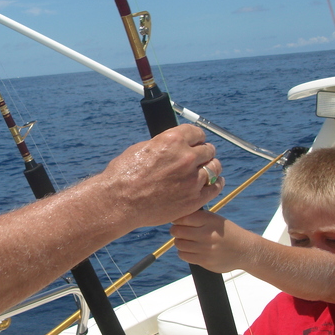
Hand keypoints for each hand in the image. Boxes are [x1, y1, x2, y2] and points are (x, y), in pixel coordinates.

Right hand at [101, 124, 223, 228]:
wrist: (119, 202)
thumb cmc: (124, 175)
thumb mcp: (142, 149)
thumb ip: (163, 145)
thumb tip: (173, 145)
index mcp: (173, 140)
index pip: (197, 133)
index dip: (196, 138)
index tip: (196, 143)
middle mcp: (186, 157)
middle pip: (208, 150)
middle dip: (203, 153)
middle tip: (199, 159)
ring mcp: (192, 179)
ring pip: (215, 167)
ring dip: (210, 167)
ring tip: (206, 171)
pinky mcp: (194, 198)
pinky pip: (215, 187)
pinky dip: (215, 184)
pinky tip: (213, 183)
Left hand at [171, 210, 255, 272]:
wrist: (245, 250)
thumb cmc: (227, 232)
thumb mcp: (215, 219)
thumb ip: (197, 217)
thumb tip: (173, 217)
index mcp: (210, 220)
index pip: (182, 217)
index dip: (176, 219)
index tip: (176, 221)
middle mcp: (207, 234)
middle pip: (177, 231)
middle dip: (175, 230)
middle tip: (177, 230)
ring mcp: (206, 249)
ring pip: (179, 244)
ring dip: (179, 242)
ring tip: (185, 240)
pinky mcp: (205, 261)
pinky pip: (183, 255)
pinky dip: (183, 252)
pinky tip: (189, 250)